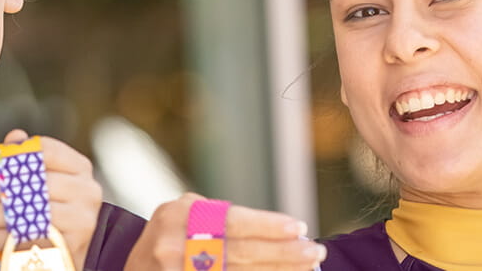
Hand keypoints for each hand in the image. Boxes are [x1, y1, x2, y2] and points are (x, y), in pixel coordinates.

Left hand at [0, 130, 104, 265]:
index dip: (9, 155)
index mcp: (79, 168)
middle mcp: (86, 191)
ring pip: (22, 213)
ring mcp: (81, 220)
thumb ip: (27, 157)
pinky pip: (22, 238)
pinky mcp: (68, 246)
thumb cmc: (49, 210)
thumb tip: (15, 136)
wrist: (64, 254)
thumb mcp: (41, 180)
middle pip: (30, 183)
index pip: (45, 150)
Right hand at [128, 193, 324, 270]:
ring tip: (307, 267)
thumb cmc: (166, 242)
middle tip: (315, 251)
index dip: (268, 226)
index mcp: (178, 215)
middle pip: (240, 251)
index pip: (232, 221)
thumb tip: (279, 232)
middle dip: (283, 253)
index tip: (299, 228)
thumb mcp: (182, 218)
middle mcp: (174, 245)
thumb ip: (217, 220)